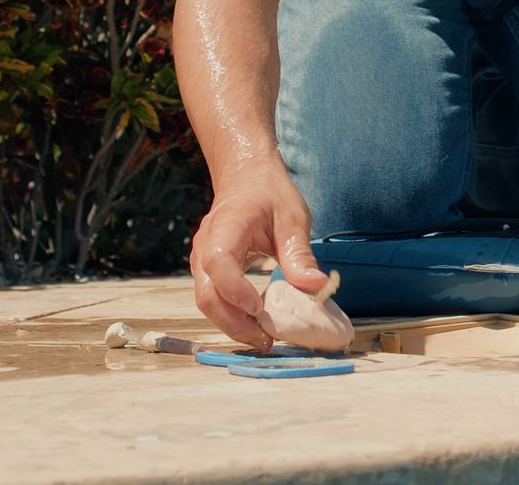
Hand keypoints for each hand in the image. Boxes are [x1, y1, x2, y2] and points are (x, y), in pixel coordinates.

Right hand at [189, 164, 329, 348]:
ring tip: (265, 338)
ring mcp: (201, 260)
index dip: (235, 290)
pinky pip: (213, 298)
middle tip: (268, 340)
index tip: (260, 309)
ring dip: (232, 324)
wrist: (245, 177)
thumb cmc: (269, 194)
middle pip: (207, 294)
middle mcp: (205, 245)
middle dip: (234, 323)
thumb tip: (317, 287)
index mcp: (227, 226)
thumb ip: (300, 253)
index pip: (218, 262)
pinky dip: (231, 316)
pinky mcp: (207, 270)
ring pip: (207, 301)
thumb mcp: (293, 217)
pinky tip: (256, 324)